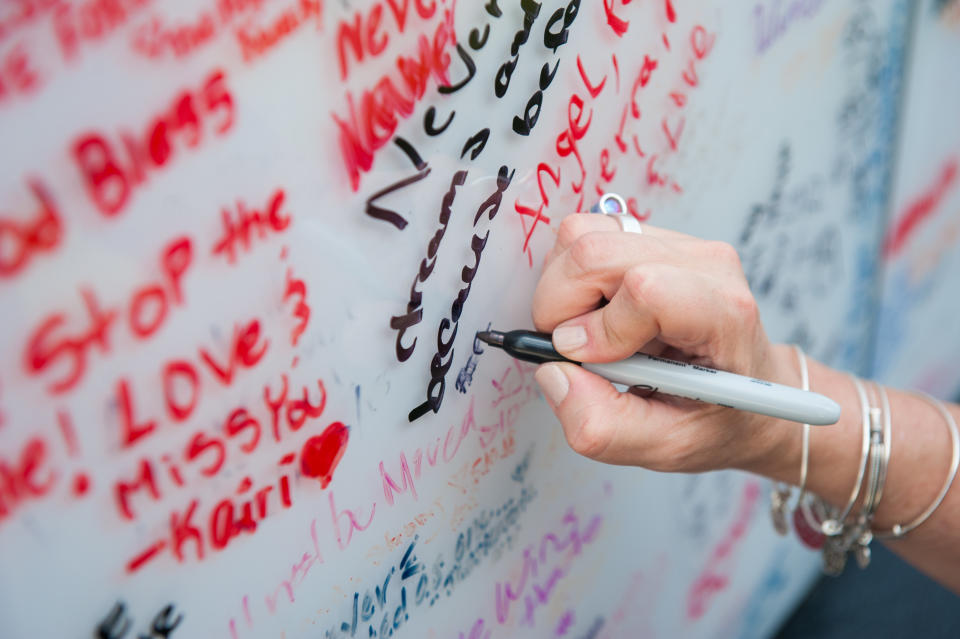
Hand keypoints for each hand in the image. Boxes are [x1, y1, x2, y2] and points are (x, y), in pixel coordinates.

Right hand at [531, 214, 797, 472]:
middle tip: (574, 350)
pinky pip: (585, 234)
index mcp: (723, 314)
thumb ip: (603, 427)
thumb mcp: (665, 447)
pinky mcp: (650, 236)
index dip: (598, 327)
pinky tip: (597, 311)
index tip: (586, 360)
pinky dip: (572, 277)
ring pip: (582, 236)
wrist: (748, 390)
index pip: (645, 288)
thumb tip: (553, 373)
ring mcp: (677, 243)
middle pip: (596, 253)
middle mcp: (704, 264)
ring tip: (590, 331)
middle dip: (559, 306)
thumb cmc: (715, 415)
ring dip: (564, 289)